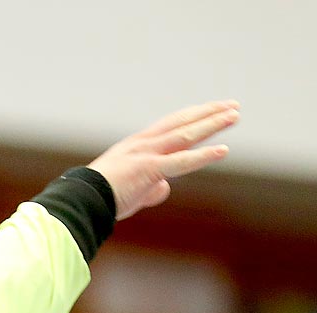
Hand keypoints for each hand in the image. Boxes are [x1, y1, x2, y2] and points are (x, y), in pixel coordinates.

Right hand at [89, 101, 238, 219]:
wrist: (82, 202)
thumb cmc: (101, 199)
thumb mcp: (131, 190)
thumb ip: (150, 186)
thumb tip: (164, 188)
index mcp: (139, 145)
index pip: (172, 125)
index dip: (194, 117)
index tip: (212, 111)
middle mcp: (144, 143)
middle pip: (183, 122)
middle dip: (209, 113)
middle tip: (233, 106)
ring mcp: (146, 154)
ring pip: (186, 134)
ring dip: (212, 123)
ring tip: (234, 115)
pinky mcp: (148, 169)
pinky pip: (181, 161)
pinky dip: (203, 156)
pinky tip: (223, 151)